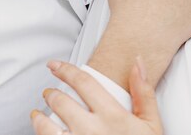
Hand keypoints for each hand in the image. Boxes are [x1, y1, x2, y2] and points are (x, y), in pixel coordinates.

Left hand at [31, 59, 161, 134]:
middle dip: (51, 93)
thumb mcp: (152, 124)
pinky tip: (41, 133)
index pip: (84, 82)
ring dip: (38, 117)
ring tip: (38, 114)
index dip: (66, 70)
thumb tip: (137, 62)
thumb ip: (143, 92)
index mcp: (112, 116)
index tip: (55, 65)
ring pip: (45, 126)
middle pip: (60, 101)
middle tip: (50, 92)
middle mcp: (91, 130)